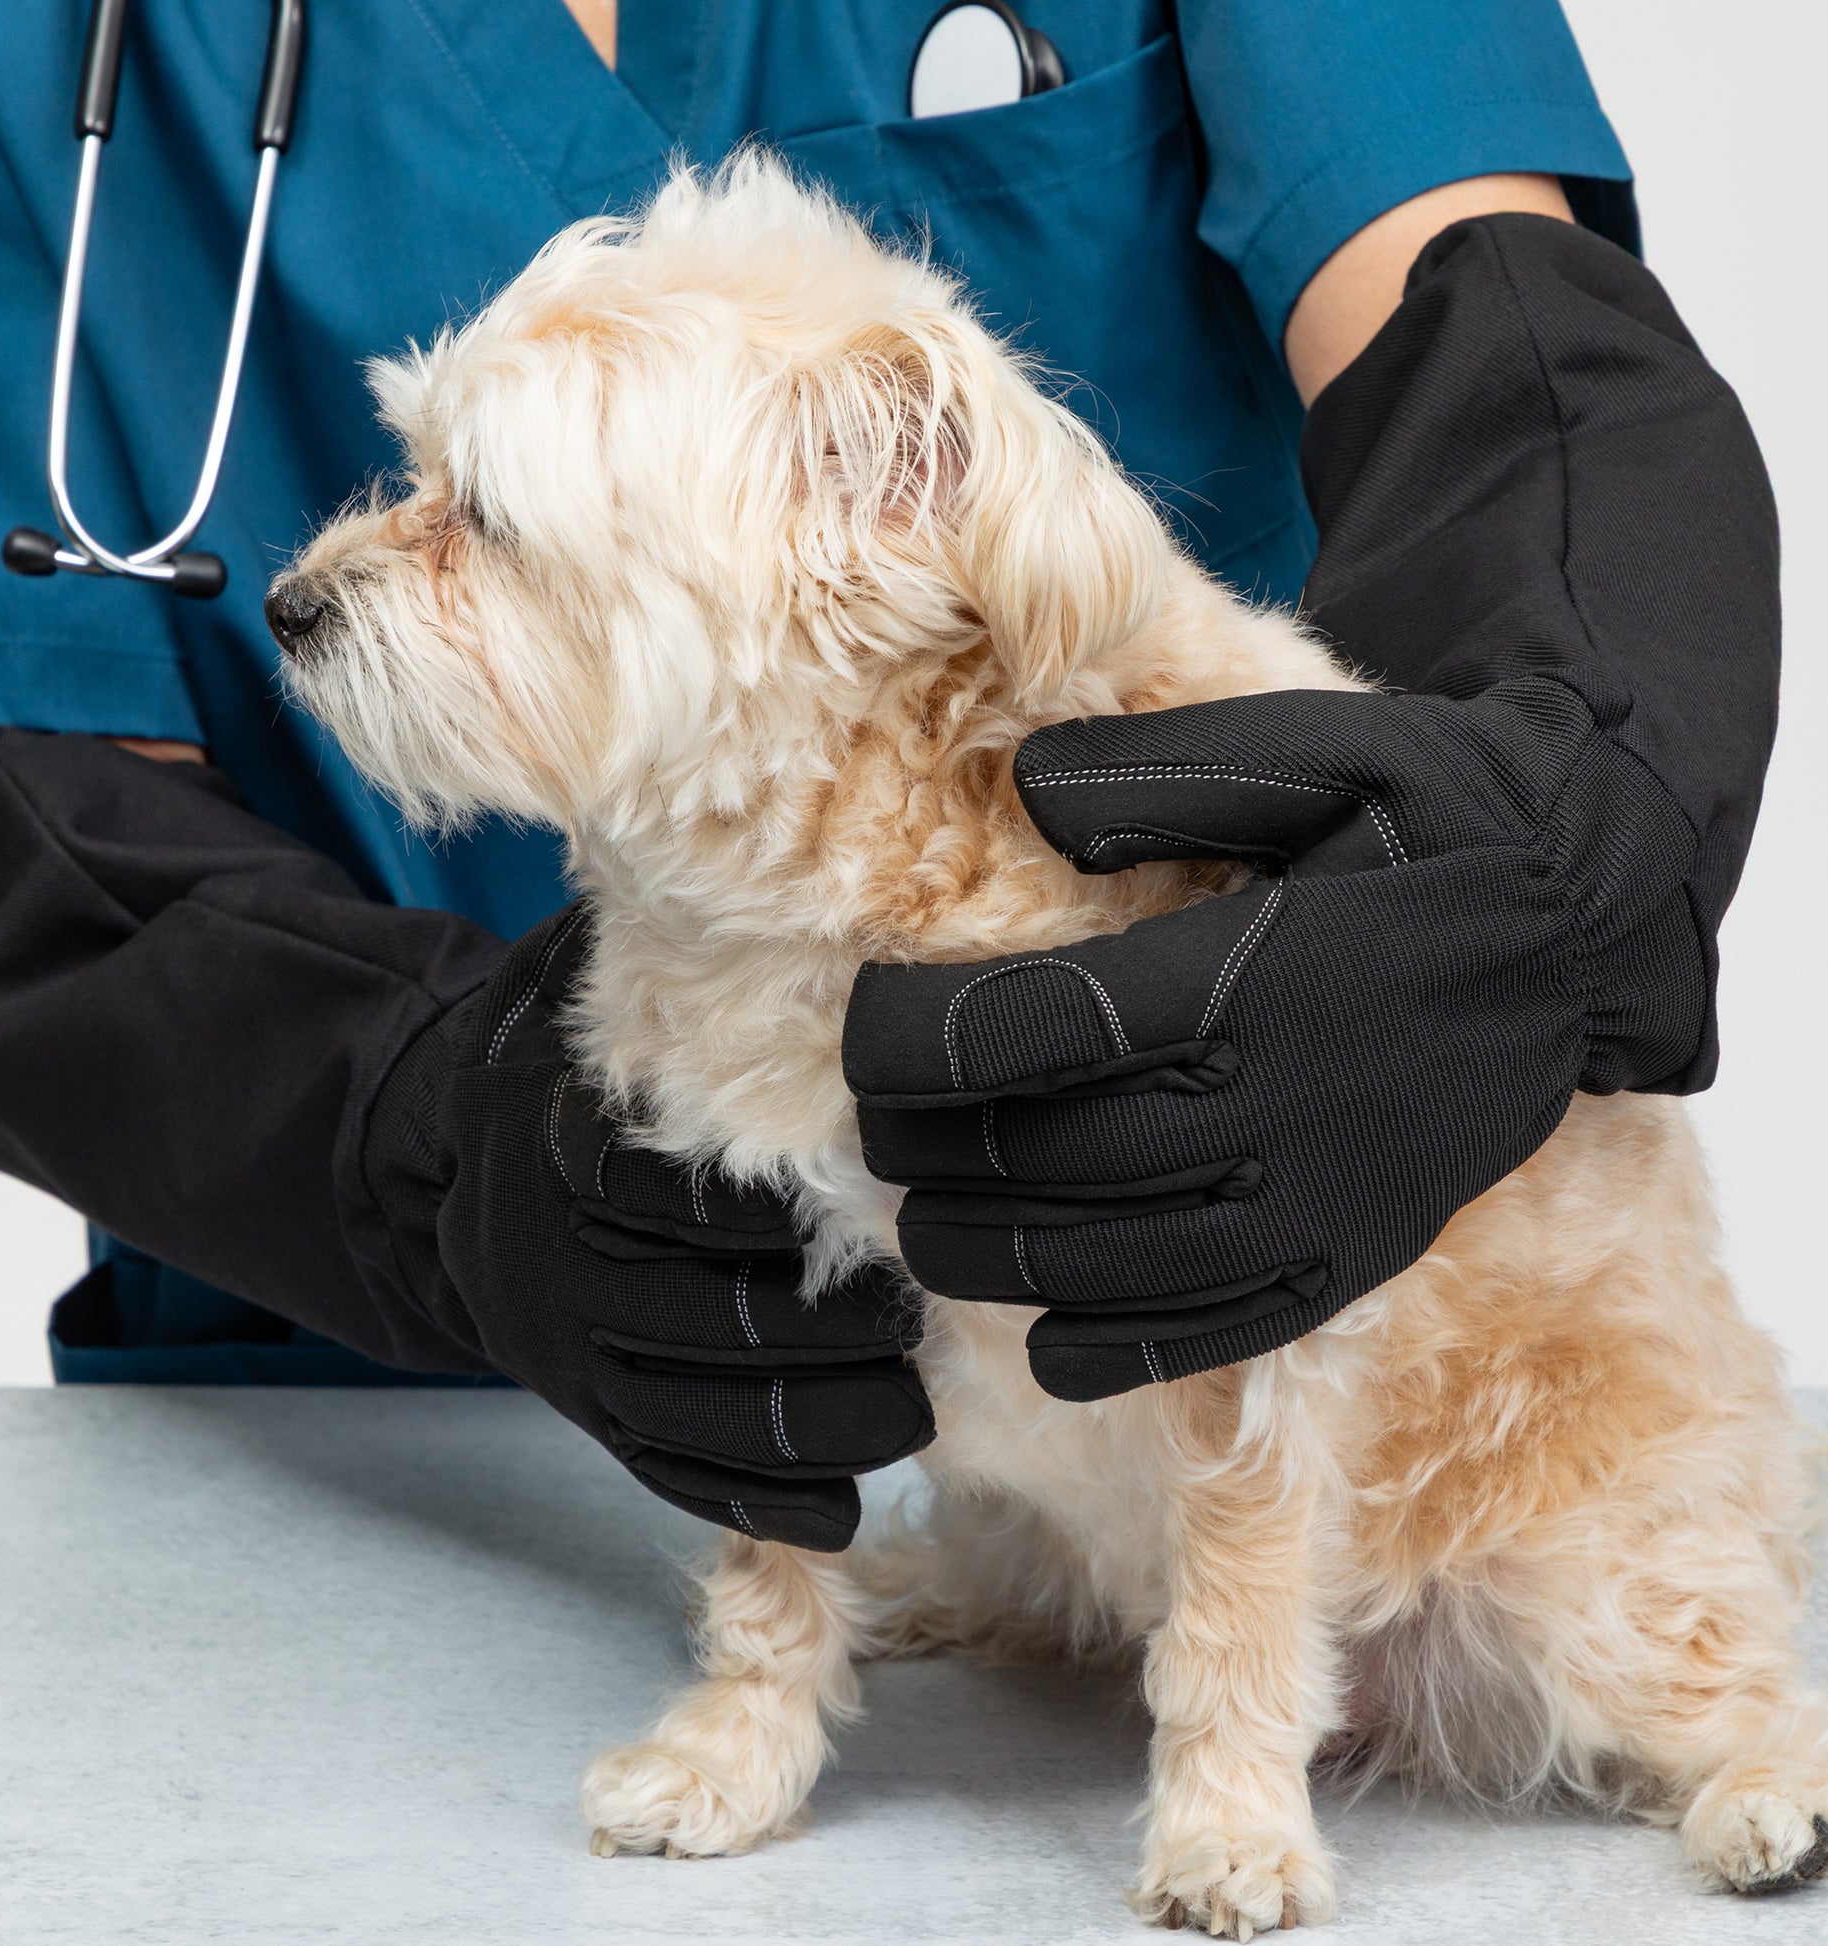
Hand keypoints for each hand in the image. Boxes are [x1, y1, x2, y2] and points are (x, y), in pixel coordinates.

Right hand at [368, 905, 933, 1550]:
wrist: (437, 1153)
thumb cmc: (567, 1053)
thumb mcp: (601, 976)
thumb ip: (689, 962)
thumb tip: (817, 899)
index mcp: (583, 1149)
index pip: (707, 1197)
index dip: (813, 1213)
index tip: (908, 1210)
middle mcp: (566, 1256)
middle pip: (719, 1316)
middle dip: (842, 1337)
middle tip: (937, 1328)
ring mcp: (570, 1346)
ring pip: (705, 1412)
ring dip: (824, 1429)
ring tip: (914, 1415)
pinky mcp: (583, 1408)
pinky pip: (673, 1473)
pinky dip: (762, 1497)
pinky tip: (844, 1501)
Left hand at [842, 676, 1700, 1401]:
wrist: (1578, 931)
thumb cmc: (1428, 826)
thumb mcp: (1316, 750)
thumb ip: (1162, 774)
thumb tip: (1023, 793)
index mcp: (1239, 977)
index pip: (1017, 1033)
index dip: (906, 1041)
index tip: (863, 1028)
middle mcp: (1266, 1106)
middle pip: (1034, 1161)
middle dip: (920, 1153)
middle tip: (875, 1129)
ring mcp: (1306, 1204)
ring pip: (1093, 1265)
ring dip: (979, 1254)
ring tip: (923, 1218)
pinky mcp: (1340, 1266)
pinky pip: (1196, 1340)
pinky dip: (1096, 1348)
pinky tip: (1038, 1322)